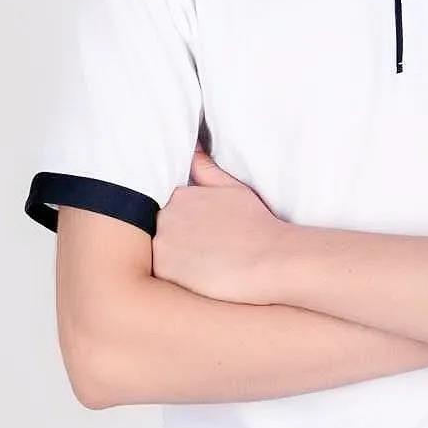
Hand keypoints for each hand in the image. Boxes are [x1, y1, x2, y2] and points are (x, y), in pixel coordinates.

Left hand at [152, 144, 286, 304]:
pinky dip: (174, 278)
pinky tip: (199, 280)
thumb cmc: (256, 224)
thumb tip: (193, 148)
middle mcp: (165, 215)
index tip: (204, 235)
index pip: (168, 209)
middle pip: (161, 230)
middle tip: (206, 252)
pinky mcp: (163, 271)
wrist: (269, 260)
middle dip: (177, 240)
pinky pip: (159, 275)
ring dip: (174, 260)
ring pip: (159, 253)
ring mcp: (161, 243)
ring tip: (204, 267)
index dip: (185, 225)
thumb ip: (206, 168)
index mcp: (179, 195)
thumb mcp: (232, 188)